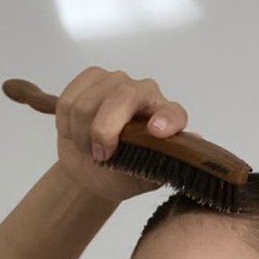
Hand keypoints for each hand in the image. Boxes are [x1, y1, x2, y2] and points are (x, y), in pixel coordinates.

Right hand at [55, 67, 191, 203]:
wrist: (91, 171)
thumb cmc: (121, 175)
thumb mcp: (142, 180)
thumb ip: (162, 167)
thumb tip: (191, 152)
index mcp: (166, 118)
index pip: (172, 113)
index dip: (166, 119)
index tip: (156, 131)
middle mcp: (145, 93)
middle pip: (123, 95)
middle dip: (104, 129)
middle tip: (100, 156)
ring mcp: (117, 82)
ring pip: (88, 103)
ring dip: (81, 134)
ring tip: (89, 148)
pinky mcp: (90, 78)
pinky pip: (69, 100)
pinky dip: (66, 124)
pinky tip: (76, 133)